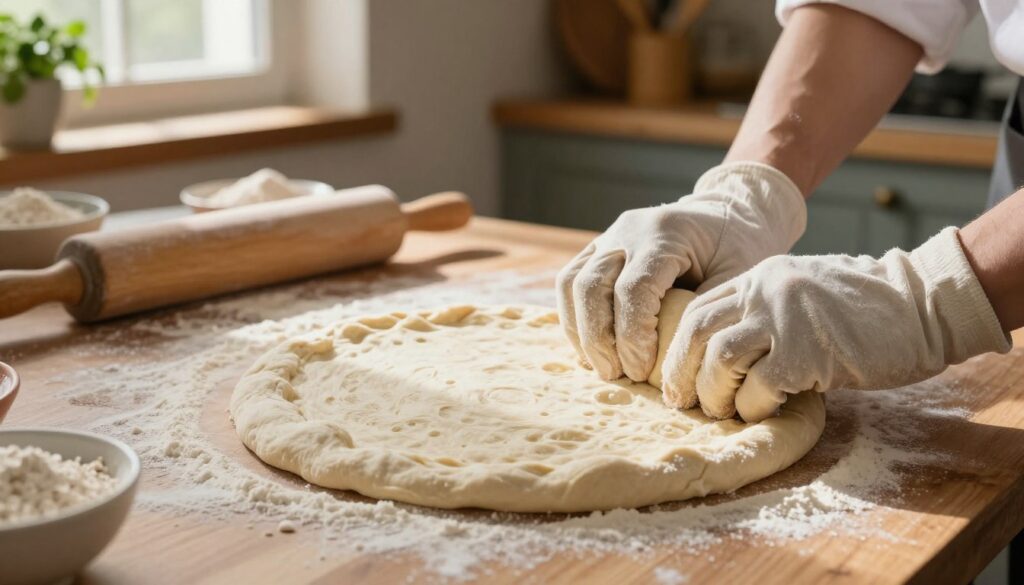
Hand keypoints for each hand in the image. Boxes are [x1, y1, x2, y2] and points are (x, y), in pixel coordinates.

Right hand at [556, 162, 806, 382]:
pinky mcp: (597, 248)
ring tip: (601, 367)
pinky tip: (592, 348)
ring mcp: (607, 236)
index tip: (641, 372)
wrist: (727, 212)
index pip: (632, 290)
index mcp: (664, 233)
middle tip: (616, 376)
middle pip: (590, 287)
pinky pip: (570, 281)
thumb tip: (675, 362)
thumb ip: (707, 312)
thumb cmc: (739, 246)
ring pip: (571, 284)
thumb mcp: (740, 276)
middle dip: (598, 339)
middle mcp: (627, 230)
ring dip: (579, 331)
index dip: (631, 337)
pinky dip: (575, 317)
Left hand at [662, 228, 1010, 421]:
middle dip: (679, 372)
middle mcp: (764, 292)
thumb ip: (765, 312)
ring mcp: (785, 320)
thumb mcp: (802, 293)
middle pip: (695, 332)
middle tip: (681, 401)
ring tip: (721, 412)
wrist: (923, 304)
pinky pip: (760, 387)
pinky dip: (753, 408)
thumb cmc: (867, 308)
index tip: (675, 375)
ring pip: (719, 359)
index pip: (696, 308)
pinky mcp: (808, 353)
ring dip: (713, 394)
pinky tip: (763, 413)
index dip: (677, 345)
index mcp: (760, 277)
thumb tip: (724, 353)